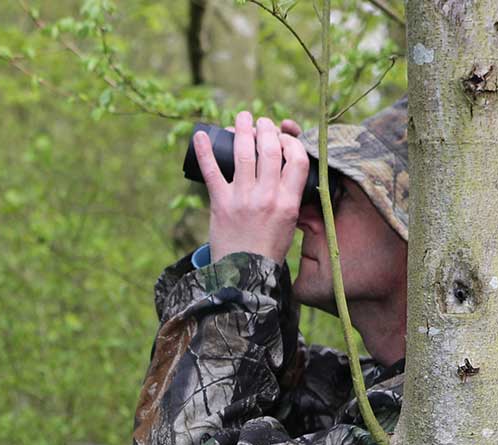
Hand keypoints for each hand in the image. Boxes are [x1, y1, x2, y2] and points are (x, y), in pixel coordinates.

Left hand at [191, 111, 309, 262]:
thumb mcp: (290, 222)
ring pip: (244, 153)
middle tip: (261, 121)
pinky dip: (204, 151)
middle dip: (266, 128)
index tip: (283, 137)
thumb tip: (289, 169)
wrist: (243, 274)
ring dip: (242, 128)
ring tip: (242, 117)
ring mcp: (242, 199)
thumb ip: (291, 197)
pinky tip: (200, 135)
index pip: (297, 158)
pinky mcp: (220, 203)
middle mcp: (267, 197)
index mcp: (289, 202)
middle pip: (270, 149)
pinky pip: (211, 171)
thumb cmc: (268, 247)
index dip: (290, 141)